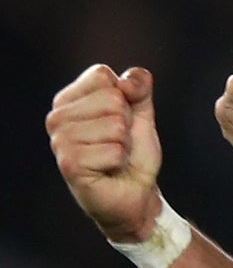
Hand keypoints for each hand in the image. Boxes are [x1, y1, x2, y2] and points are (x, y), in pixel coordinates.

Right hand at [48, 64, 164, 241]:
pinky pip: (114, 150)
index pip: (102, 75)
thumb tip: (127, 80)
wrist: (134, 191)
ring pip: (116, 125)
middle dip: (127, 122)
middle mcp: (57, 119)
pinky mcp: (70, 165)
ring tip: (113, 156)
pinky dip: (121, 160)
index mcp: (68, 100)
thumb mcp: (141, 112)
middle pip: (112, 99)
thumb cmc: (133, 152)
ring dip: (124, 144)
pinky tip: (108, 169)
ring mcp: (60, 142)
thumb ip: (138, 86)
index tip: (121, 119)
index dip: (125, 97)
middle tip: (118, 142)